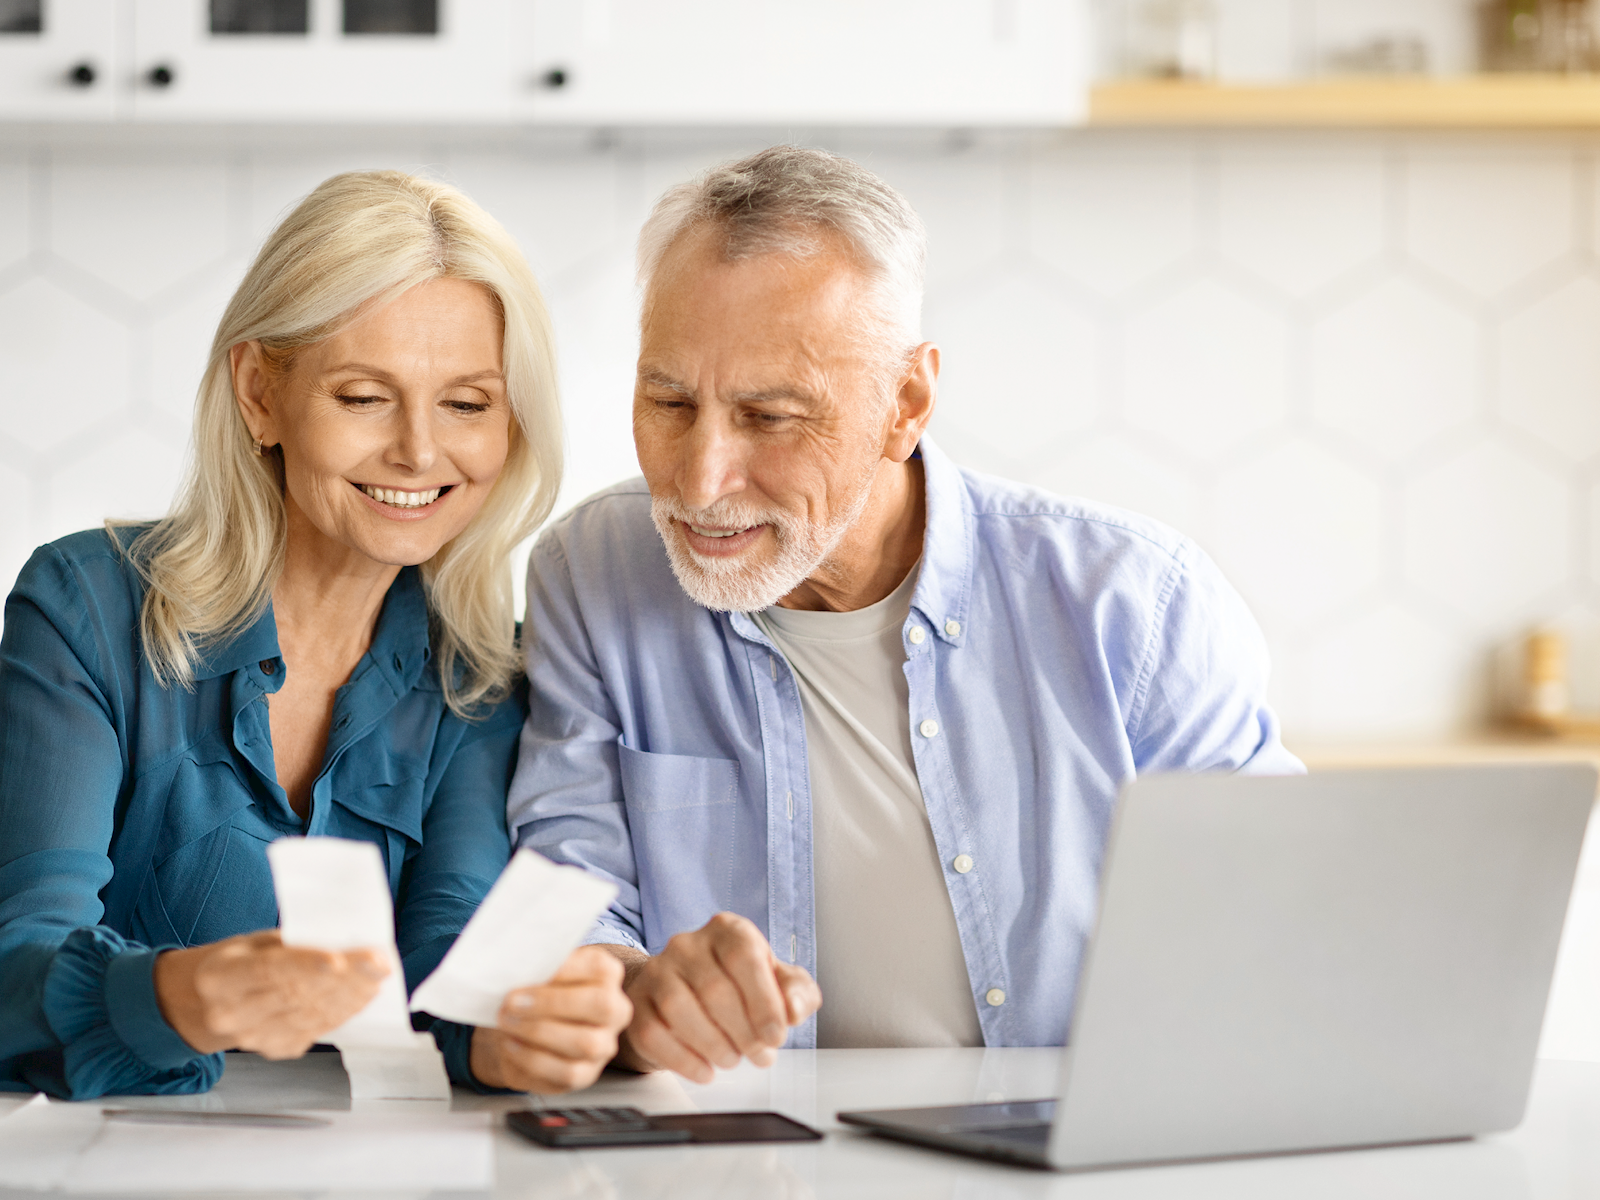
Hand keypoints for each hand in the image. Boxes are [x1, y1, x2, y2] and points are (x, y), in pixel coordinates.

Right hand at [154, 930, 388, 1058]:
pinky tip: (362, 993)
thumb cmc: (239, 962)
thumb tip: (342, 939)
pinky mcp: (276, 1049)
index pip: (268, 970)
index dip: (306, 966)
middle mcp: (231, 1013)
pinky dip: (345, 1009)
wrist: (209, 1004)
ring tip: (377, 975)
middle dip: (345, 978)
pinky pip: (318, 1029)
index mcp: (219, 977)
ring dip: (351, 995)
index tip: (339, 959)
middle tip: (378, 962)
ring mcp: (253, 1037)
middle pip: (297, 994)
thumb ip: (291, 942)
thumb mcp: (254, 941)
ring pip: (312, 1015)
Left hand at [469, 946, 631, 1092]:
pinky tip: (512, 1043)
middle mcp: (615, 1011)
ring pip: (585, 1043)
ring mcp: (603, 1045)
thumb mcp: (540, 970)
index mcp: (607, 976)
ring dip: (538, 1032)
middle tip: (512, 1000)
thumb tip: (522, 963)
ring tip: (507, 1021)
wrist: (523, 1026)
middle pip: (601, 1005)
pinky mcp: (585, 1074)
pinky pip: (566, 1072)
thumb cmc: (535, 990)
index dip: (568, 968)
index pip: (601, 969)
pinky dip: (533, 1058)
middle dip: (552, 1002)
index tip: (534, 967)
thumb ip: (540, 965)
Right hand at [612, 912, 821, 1083]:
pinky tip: (706, 1069)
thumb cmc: (736, 987)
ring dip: (714, 1045)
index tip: (777, 1035)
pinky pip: (654, 1033)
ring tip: (733, 1058)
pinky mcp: (638, 1004)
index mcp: (727, 930)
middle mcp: (687, 944)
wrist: (682, 994)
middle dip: (743, 1032)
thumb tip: (794, 1007)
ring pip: (679, 1009)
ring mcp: (657, 971)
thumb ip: (797, 992)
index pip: (743, 955)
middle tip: (759, 1055)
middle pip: (714, 988)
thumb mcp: (777, 983)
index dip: (763, 1000)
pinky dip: (684, 1060)